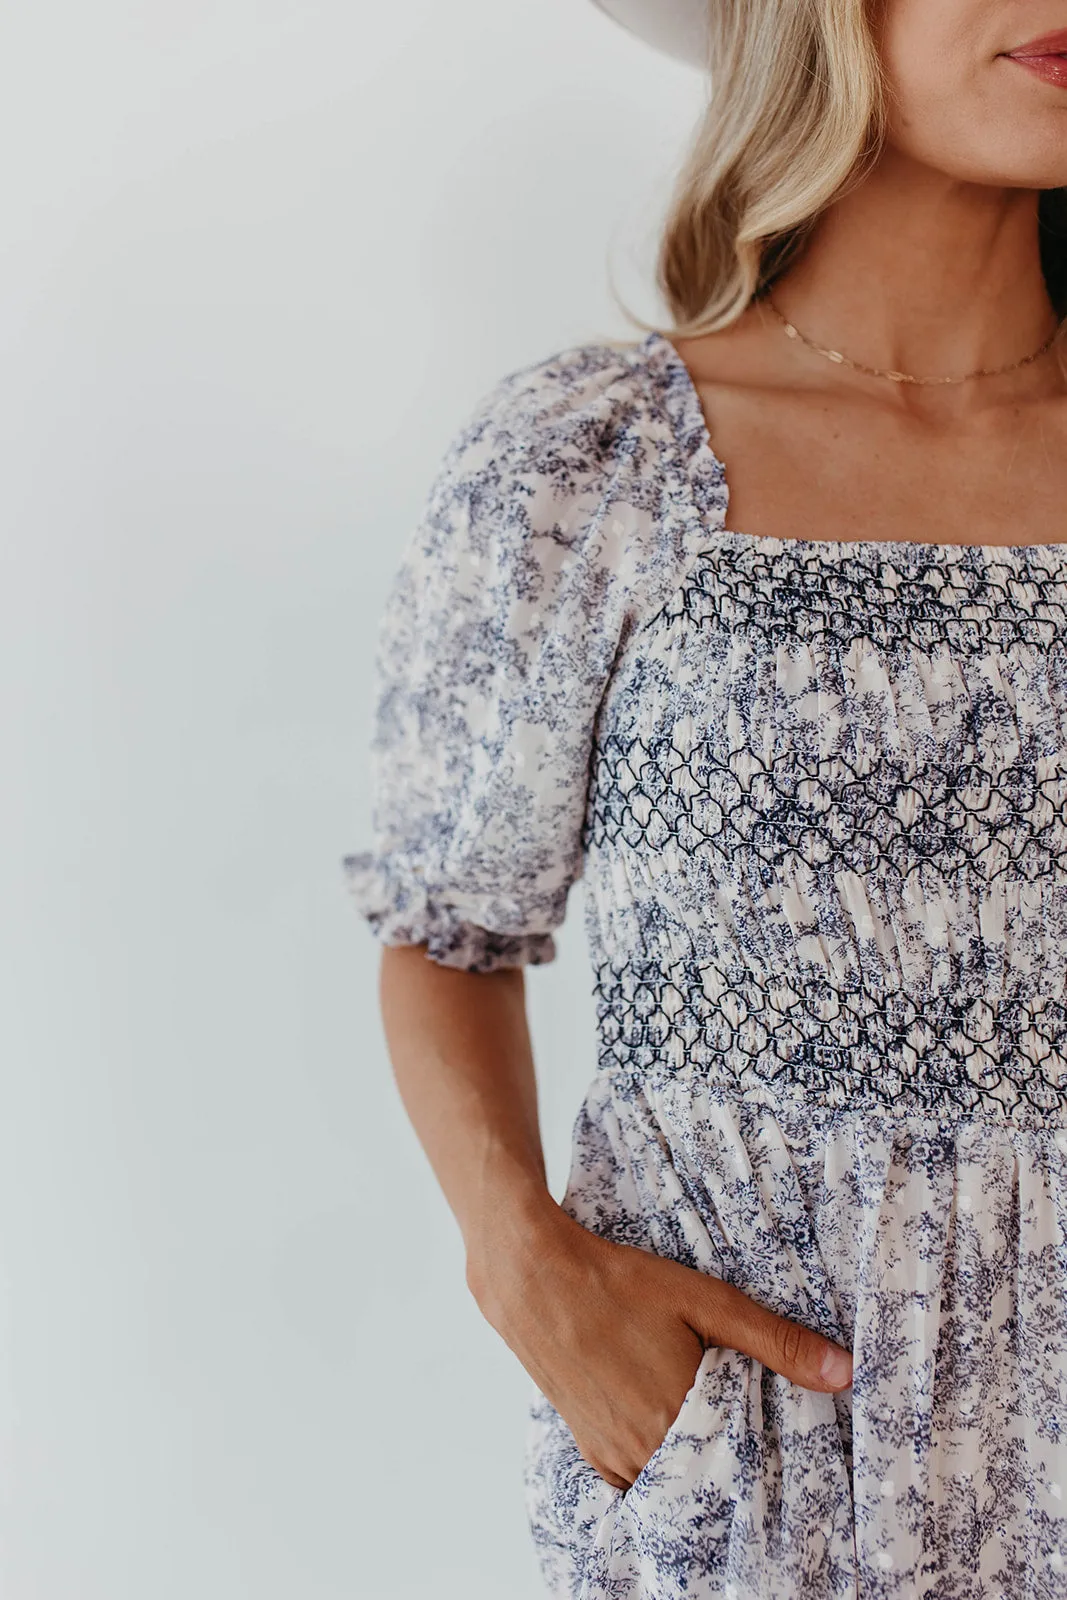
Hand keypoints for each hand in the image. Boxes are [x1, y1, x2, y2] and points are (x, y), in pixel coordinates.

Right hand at [468, 1198, 852, 1490]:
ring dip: (696, 1464)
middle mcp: (644, 1449)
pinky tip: (671, 1434)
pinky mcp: (589, 1448)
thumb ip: (775, 1341)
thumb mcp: (705, 1301)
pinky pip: (634, 1479)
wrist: (534, 1276)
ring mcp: (611, 1453)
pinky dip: (658, 1467)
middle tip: (753, 1429)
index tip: (787, 1437)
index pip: (746, 1464)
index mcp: (680, 1417)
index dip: (770, 1453)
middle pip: (710, 1477)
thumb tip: (843, 1373)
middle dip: (735, 1460)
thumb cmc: (620, 1283)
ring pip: (671, 1482)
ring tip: (715, 1429)